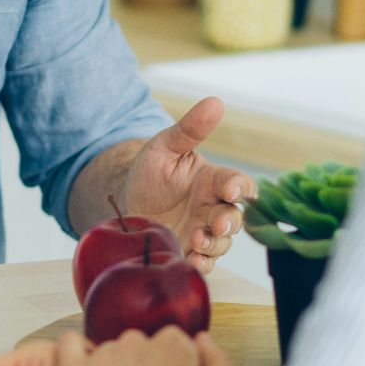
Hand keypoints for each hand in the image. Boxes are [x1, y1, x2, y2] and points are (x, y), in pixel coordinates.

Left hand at [123, 98, 254, 270]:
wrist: (124, 201)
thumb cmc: (149, 172)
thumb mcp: (164, 147)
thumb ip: (189, 129)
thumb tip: (215, 102)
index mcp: (212, 181)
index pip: (238, 184)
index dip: (240, 188)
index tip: (231, 191)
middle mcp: (213, 208)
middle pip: (235, 218)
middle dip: (228, 223)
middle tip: (214, 224)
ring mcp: (203, 232)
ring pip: (222, 243)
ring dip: (213, 244)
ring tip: (195, 240)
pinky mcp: (189, 251)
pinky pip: (205, 262)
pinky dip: (202, 263)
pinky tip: (191, 260)